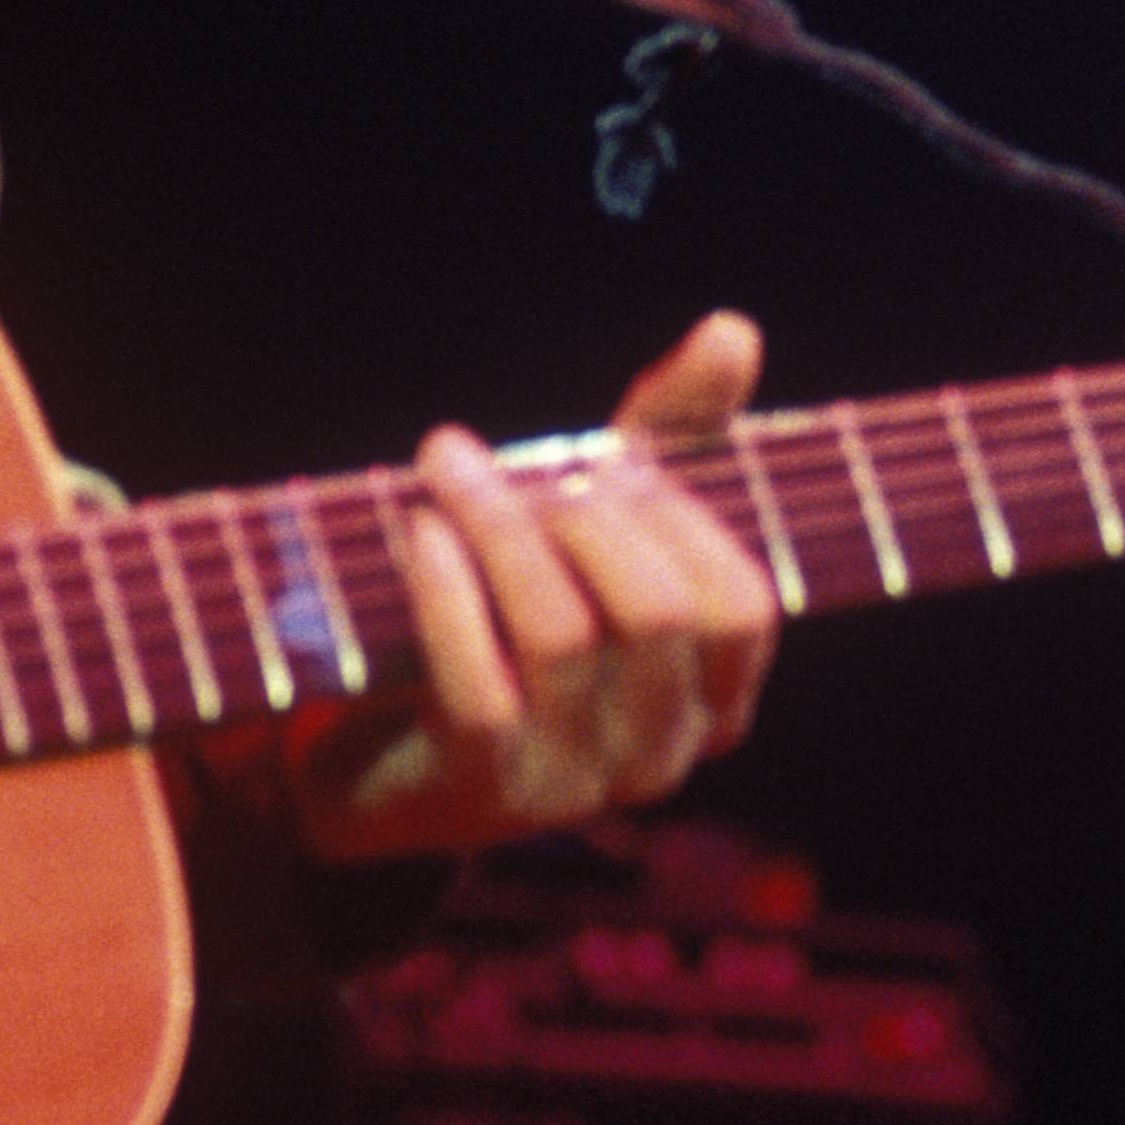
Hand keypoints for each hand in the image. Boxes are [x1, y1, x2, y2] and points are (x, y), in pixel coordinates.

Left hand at [246, 312, 778, 866]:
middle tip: (511, 455)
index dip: (679, 517)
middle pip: (657, 613)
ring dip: (500, 527)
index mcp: (715, 698)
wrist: (382, 754)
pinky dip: (446, 593)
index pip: (742, 605)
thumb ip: (677, 432)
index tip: (611, 455)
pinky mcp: (485, 795)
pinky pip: (479, 685)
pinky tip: (417, 531)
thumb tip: (733, 329)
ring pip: (563, 636)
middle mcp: (662, 753)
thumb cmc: (517, 616)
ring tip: (445, 463)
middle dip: (582, 510)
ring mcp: (577, 784)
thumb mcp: (600, 523)